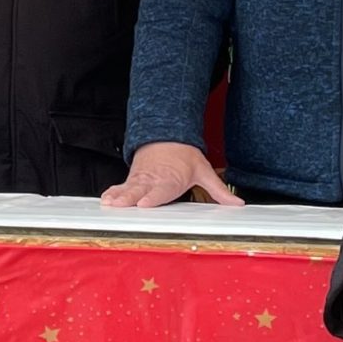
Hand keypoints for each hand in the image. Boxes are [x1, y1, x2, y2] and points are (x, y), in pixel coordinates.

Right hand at [102, 141, 242, 208]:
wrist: (167, 136)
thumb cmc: (184, 155)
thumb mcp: (204, 170)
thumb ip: (218, 190)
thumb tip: (237, 204)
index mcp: (171, 179)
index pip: (161, 190)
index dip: (153, 197)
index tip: (145, 203)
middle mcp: (154, 180)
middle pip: (141, 191)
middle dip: (129, 198)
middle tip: (119, 205)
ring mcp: (142, 179)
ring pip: (129, 189)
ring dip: (118, 196)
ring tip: (109, 203)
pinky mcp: (133, 179)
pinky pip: (122, 186)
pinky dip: (113, 192)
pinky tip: (105, 199)